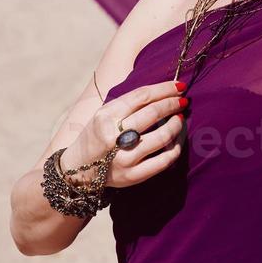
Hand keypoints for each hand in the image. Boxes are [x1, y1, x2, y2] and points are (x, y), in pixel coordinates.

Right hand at [60, 80, 188, 188]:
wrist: (78, 168)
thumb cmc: (98, 134)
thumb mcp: (105, 113)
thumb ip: (130, 102)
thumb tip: (164, 90)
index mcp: (106, 116)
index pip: (142, 96)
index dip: (164, 89)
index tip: (179, 86)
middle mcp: (114, 137)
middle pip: (153, 113)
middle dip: (173, 104)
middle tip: (183, 101)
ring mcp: (124, 158)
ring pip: (161, 136)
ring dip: (177, 124)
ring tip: (180, 118)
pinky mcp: (133, 176)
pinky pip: (163, 160)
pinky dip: (175, 148)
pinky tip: (177, 141)